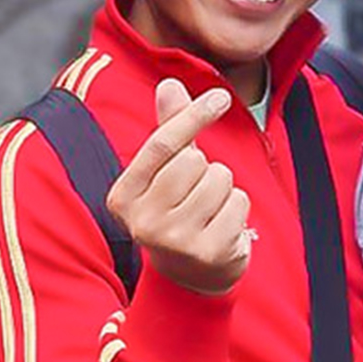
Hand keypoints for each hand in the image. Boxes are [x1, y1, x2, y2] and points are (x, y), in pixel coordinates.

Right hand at [107, 77, 249, 296]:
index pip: (161, 144)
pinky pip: (239, 202)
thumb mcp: (165, 173)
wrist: (189, 277)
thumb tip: (169, 85)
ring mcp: (174, 240)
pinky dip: (237, 210)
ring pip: (220, 179)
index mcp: (123, 197)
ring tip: (209, 212)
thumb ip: (168, 130)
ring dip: (223, 189)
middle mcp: (143, 221)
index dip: (192, 116)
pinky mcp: (207, 252)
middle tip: (196, 195)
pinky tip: (222, 227)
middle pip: (194, 161)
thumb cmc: (175, 212)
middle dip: (205, 169)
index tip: (220, 98)